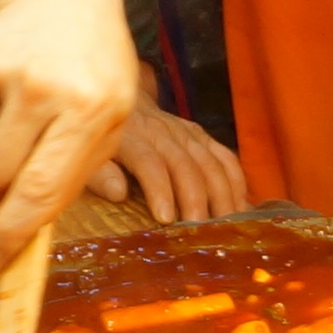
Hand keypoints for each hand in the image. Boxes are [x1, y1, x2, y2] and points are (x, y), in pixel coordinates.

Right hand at [0, 0, 138, 269]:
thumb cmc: (94, 72)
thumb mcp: (111, 121)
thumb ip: (72, 178)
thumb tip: (23, 236)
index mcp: (89, 109)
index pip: (39, 189)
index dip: (10, 235)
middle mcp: (40, 87)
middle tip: (16, 176)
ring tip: (21, 118)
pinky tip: (0, 96)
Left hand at [97, 102, 246, 221]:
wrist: (124, 103)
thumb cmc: (103, 141)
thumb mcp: (90, 156)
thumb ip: (100, 175)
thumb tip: (118, 193)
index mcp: (132, 138)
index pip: (150, 163)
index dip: (159, 190)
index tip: (165, 218)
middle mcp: (163, 133)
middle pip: (186, 165)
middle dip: (196, 198)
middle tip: (200, 229)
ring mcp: (186, 133)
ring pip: (210, 162)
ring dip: (221, 194)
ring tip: (225, 224)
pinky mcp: (202, 137)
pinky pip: (225, 157)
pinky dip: (236, 182)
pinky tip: (241, 206)